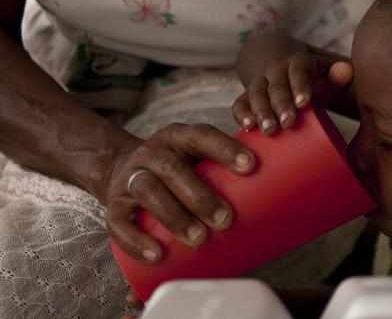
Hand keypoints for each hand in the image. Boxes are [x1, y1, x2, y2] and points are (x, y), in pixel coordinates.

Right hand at [102, 123, 255, 263]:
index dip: (225, 148)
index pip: (201, 136)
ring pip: (148, 192)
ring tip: (198, 239)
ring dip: (174, 216)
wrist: (119, 168)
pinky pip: (119, 222)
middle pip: (173, 168)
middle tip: (226, 220)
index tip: (251, 167)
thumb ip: (225, 173)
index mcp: (177, 137)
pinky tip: (157, 255)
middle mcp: (151, 153)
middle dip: (200, 195)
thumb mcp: (195, 159)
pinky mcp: (113, 205)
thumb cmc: (176, 170)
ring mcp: (129, 178)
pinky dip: (137, 240)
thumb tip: (279, 200)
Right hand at [233, 52, 353, 134]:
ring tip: (269, 129)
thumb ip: (338, 75)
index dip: (300, 85)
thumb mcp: (327, 71)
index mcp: (298, 61)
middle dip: (281, 104)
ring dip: (261, 111)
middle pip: (277, 85)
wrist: (282, 64)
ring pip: (257, 93)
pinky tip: (247, 127)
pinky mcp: (247, 95)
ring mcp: (260, 82)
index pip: (299, 70)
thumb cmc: (313, 76)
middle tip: (288, 123)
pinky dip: (241, 113)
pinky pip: (240, 102)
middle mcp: (275, 69)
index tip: (304, 103)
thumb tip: (346, 70)